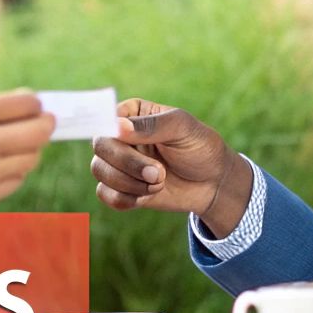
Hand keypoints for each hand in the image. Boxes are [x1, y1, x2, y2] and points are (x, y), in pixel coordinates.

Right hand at [0, 90, 54, 211]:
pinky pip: (14, 181)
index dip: (34, 104)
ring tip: (12, 147)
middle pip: (39, 132)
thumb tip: (18, 107)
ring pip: (30, 159)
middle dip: (43, 125)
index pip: (26, 104)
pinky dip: (11, 172)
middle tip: (41, 124)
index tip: (33, 107)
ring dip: (26, 151)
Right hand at [89, 98, 252, 234]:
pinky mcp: (121, 187)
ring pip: (100, 171)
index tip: (122, 138)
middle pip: (100, 146)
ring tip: (160, 183)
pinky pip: (105, 194)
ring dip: (130, 182)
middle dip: (127, 163)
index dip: (108, 129)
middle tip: (158, 173)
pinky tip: (149, 194)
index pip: (105, 116)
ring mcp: (119, 163)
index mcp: (132, 114)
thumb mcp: (183, 128)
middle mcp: (120, 137)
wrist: (213, 183)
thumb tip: (118, 127)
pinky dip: (126, 198)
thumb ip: (151, 126)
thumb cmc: (200, 148)